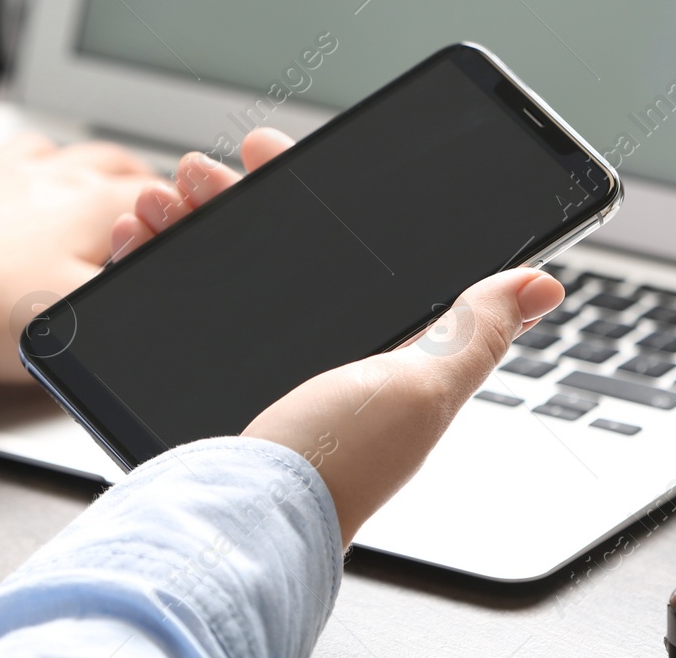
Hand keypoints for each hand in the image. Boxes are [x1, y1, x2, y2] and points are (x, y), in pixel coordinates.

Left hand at [0, 134, 157, 384]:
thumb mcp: (78, 319)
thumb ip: (127, 299)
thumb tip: (160, 283)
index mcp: (90, 203)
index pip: (155, 191)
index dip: (178, 208)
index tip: (186, 222)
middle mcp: (47, 177)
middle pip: (108, 159)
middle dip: (136, 176)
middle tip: (150, 197)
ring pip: (50, 151)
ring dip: (75, 164)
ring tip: (83, 183)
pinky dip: (9, 178)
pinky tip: (2, 197)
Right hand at [115, 127, 565, 546]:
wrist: (240, 522)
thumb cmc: (337, 463)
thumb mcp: (424, 387)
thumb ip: (475, 332)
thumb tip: (543, 284)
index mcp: (368, 344)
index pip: (340, 244)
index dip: (303, 191)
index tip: (270, 153)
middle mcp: (308, 350)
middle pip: (262, 246)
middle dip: (230, 197)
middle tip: (204, 171)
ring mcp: (246, 366)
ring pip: (206, 268)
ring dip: (180, 221)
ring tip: (159, 201)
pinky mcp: (192, 381)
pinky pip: (164, 307)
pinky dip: (142, 266)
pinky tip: (132, 240)